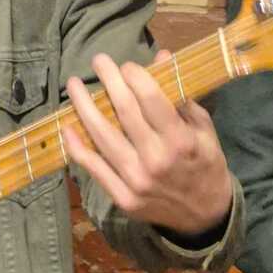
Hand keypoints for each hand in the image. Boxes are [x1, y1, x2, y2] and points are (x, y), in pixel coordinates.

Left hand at [63, 51, 233, 237]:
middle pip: (124, 111)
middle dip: (108, 81)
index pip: (150, 99)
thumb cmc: (205, 164)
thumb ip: (181, 95)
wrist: (204, 215)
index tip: (126, 64)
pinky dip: (77, 147)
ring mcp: (135, 181)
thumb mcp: (204, 129)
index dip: (134, 76)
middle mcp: (156, 159)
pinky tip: (68, 127)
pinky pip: (93, 168)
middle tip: (98, 61)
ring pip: (102, 136)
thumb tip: (160, 57)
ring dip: (84, 107)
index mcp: (180, 140)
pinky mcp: (122, 198)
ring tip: (73, 86)